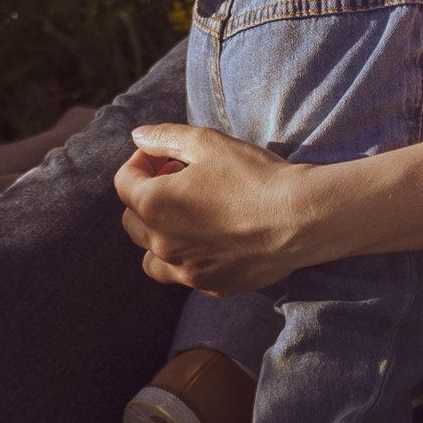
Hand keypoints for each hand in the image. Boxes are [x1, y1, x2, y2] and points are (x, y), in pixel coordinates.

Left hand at [116, 122, 325, 291]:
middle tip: (179, 179)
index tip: (163, 155)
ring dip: (159, 234)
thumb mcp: (208, 143)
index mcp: (155, 205)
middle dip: (147, 196)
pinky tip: (213, 237)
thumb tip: (137, 136)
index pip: (123, 183)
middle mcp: (162, 244)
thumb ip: (165, 137)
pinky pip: (184, 273)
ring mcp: (186, 271)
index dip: (139, 162)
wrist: (299, 218)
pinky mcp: (210, 286)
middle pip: (132, 221)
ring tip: (188, 216)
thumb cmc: (253, 175)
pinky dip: (186, 257)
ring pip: (152, 256)